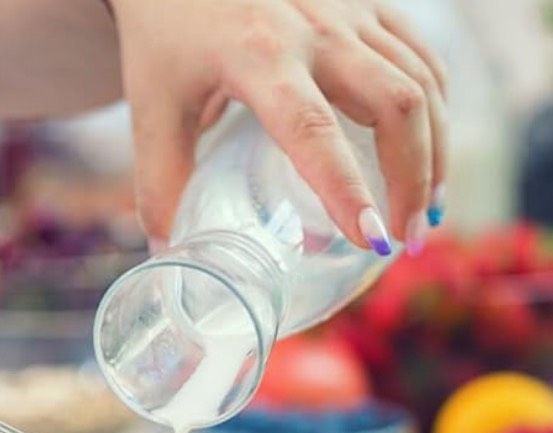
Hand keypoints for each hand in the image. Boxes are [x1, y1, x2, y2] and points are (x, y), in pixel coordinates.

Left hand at [109, 0, 446, 254]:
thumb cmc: (164, 31)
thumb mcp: (154, 107)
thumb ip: (160, 181)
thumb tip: (170, 250)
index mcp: (259, 57)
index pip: (315, 132)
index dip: (347, 190)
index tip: (371, 240)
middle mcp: (316, 27)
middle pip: (398, 105)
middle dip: (413, 180)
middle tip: (404, 241)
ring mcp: (349, 10)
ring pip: (422, 82)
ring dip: (435, 152)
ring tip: (426, 211)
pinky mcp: (365, 3)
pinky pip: (420, 58)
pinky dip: (435, 111)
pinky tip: (427, 152)